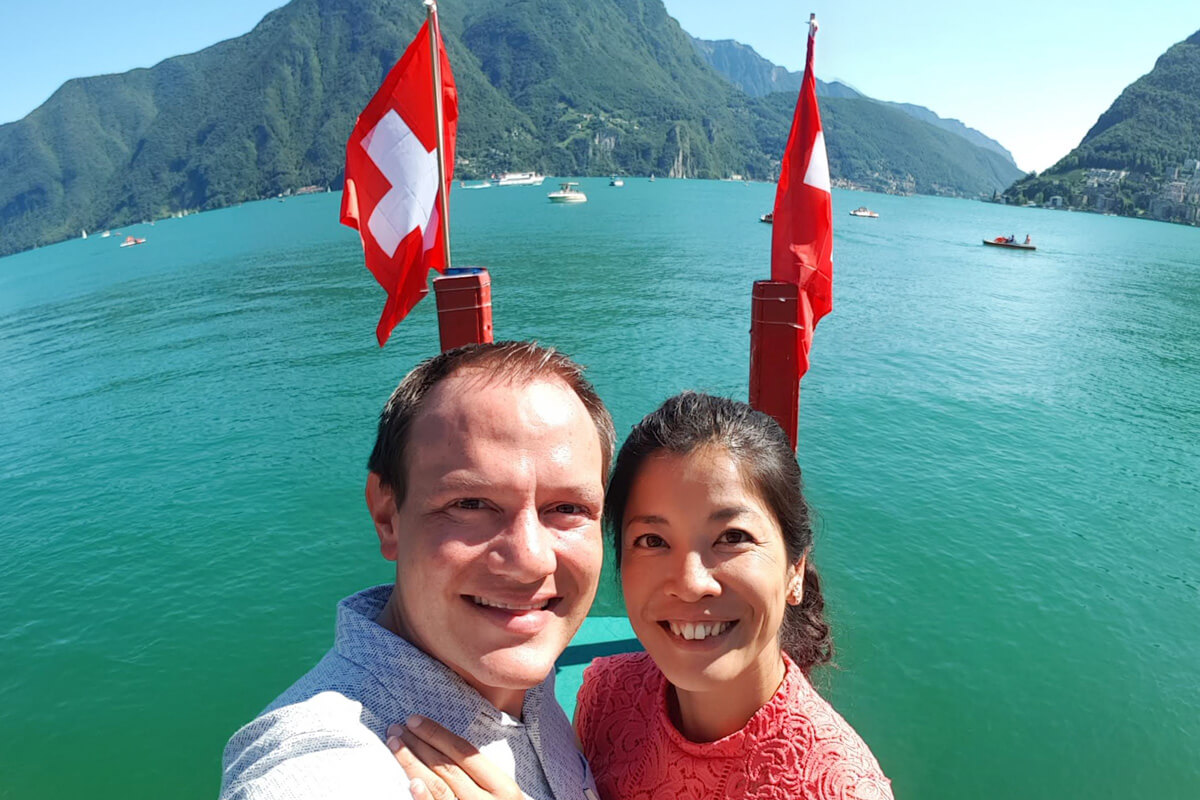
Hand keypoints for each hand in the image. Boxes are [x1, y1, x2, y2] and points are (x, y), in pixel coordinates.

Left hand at [387, 715, 524, 799]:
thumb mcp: (504, 796)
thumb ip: (482, 777)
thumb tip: (446, 749)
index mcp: (504, 788)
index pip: (465, 753)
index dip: (438, 734)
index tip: (415, 721)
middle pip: (448, 766)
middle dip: (420, 744)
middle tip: (397, 729)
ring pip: (439, 787)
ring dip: (413, 763)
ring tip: (395, 746)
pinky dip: (424, 799)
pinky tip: (412, 783)